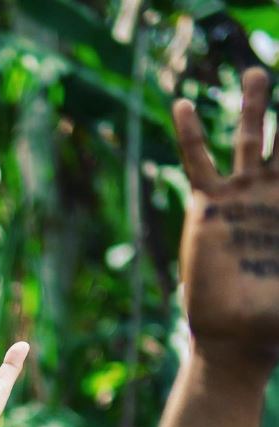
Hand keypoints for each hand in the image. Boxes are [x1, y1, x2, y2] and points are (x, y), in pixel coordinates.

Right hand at [175, 68, 278, 364]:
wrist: (236, 332)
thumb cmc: (277, 316)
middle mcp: (275, 193)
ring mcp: (242, 196)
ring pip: (249, 138)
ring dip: (253, 106)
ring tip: (256, 72)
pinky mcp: (208, 207)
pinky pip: (197, 163)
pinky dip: (189, 134)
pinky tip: (180, 105)